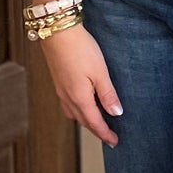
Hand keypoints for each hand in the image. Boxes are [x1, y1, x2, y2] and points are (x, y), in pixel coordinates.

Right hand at [38, 22, 123, 145]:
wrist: (57, 31)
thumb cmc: (80, 49)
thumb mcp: (100, 72)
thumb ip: (107, 94)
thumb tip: (116, 113)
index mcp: (79, 98)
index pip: (94, 123)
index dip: (105, 134)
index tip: (114, 142)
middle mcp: (67, 97)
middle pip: (83, 120)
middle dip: (96, 130)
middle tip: (108, 136)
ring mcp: (60, 89)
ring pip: (74, 113)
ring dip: (86, 120)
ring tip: (98, 121)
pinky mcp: (58, 80)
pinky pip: (68, 103)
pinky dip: (78, 109)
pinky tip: (83, 103)